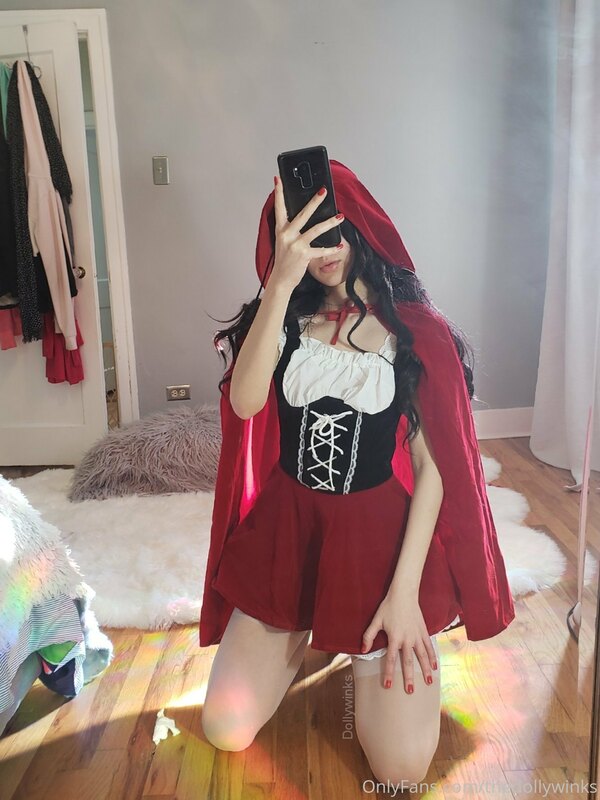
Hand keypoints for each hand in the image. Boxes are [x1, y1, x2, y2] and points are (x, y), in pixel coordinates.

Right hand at [269, 176, 344, 291]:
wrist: (281, 279)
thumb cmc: (284, 260)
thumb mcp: (283, 241)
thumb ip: (290, 229)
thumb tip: (303, 216)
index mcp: (280, 230)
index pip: (279, 208)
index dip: (278, 193)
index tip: (278, 179)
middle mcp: (287, 235)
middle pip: (303, 214)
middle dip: (314, 201)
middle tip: (324, 191)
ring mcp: (296, 245)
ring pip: (316, 230)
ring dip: (330, 222)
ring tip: (340, 216)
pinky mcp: (304, 255)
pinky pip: (321, 250)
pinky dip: (331, 248)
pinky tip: (340, 245)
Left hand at [361, 591, 437, 692]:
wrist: (404, 594)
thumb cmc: (388, 607)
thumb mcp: (376, 620)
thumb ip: (369, 635)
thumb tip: (363, 649)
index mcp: (394, 637)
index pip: (391, 659)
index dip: (389, 673)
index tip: (388, 685)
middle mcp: (407, 639)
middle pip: (409, 661)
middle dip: (409, 677)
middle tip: (410, 691)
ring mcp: (417, 635)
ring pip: (423, 656)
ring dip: (426, 669)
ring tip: (429, 682)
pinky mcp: (424, 631)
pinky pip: (429, 646)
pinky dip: (433, 656)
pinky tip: (435, 666)